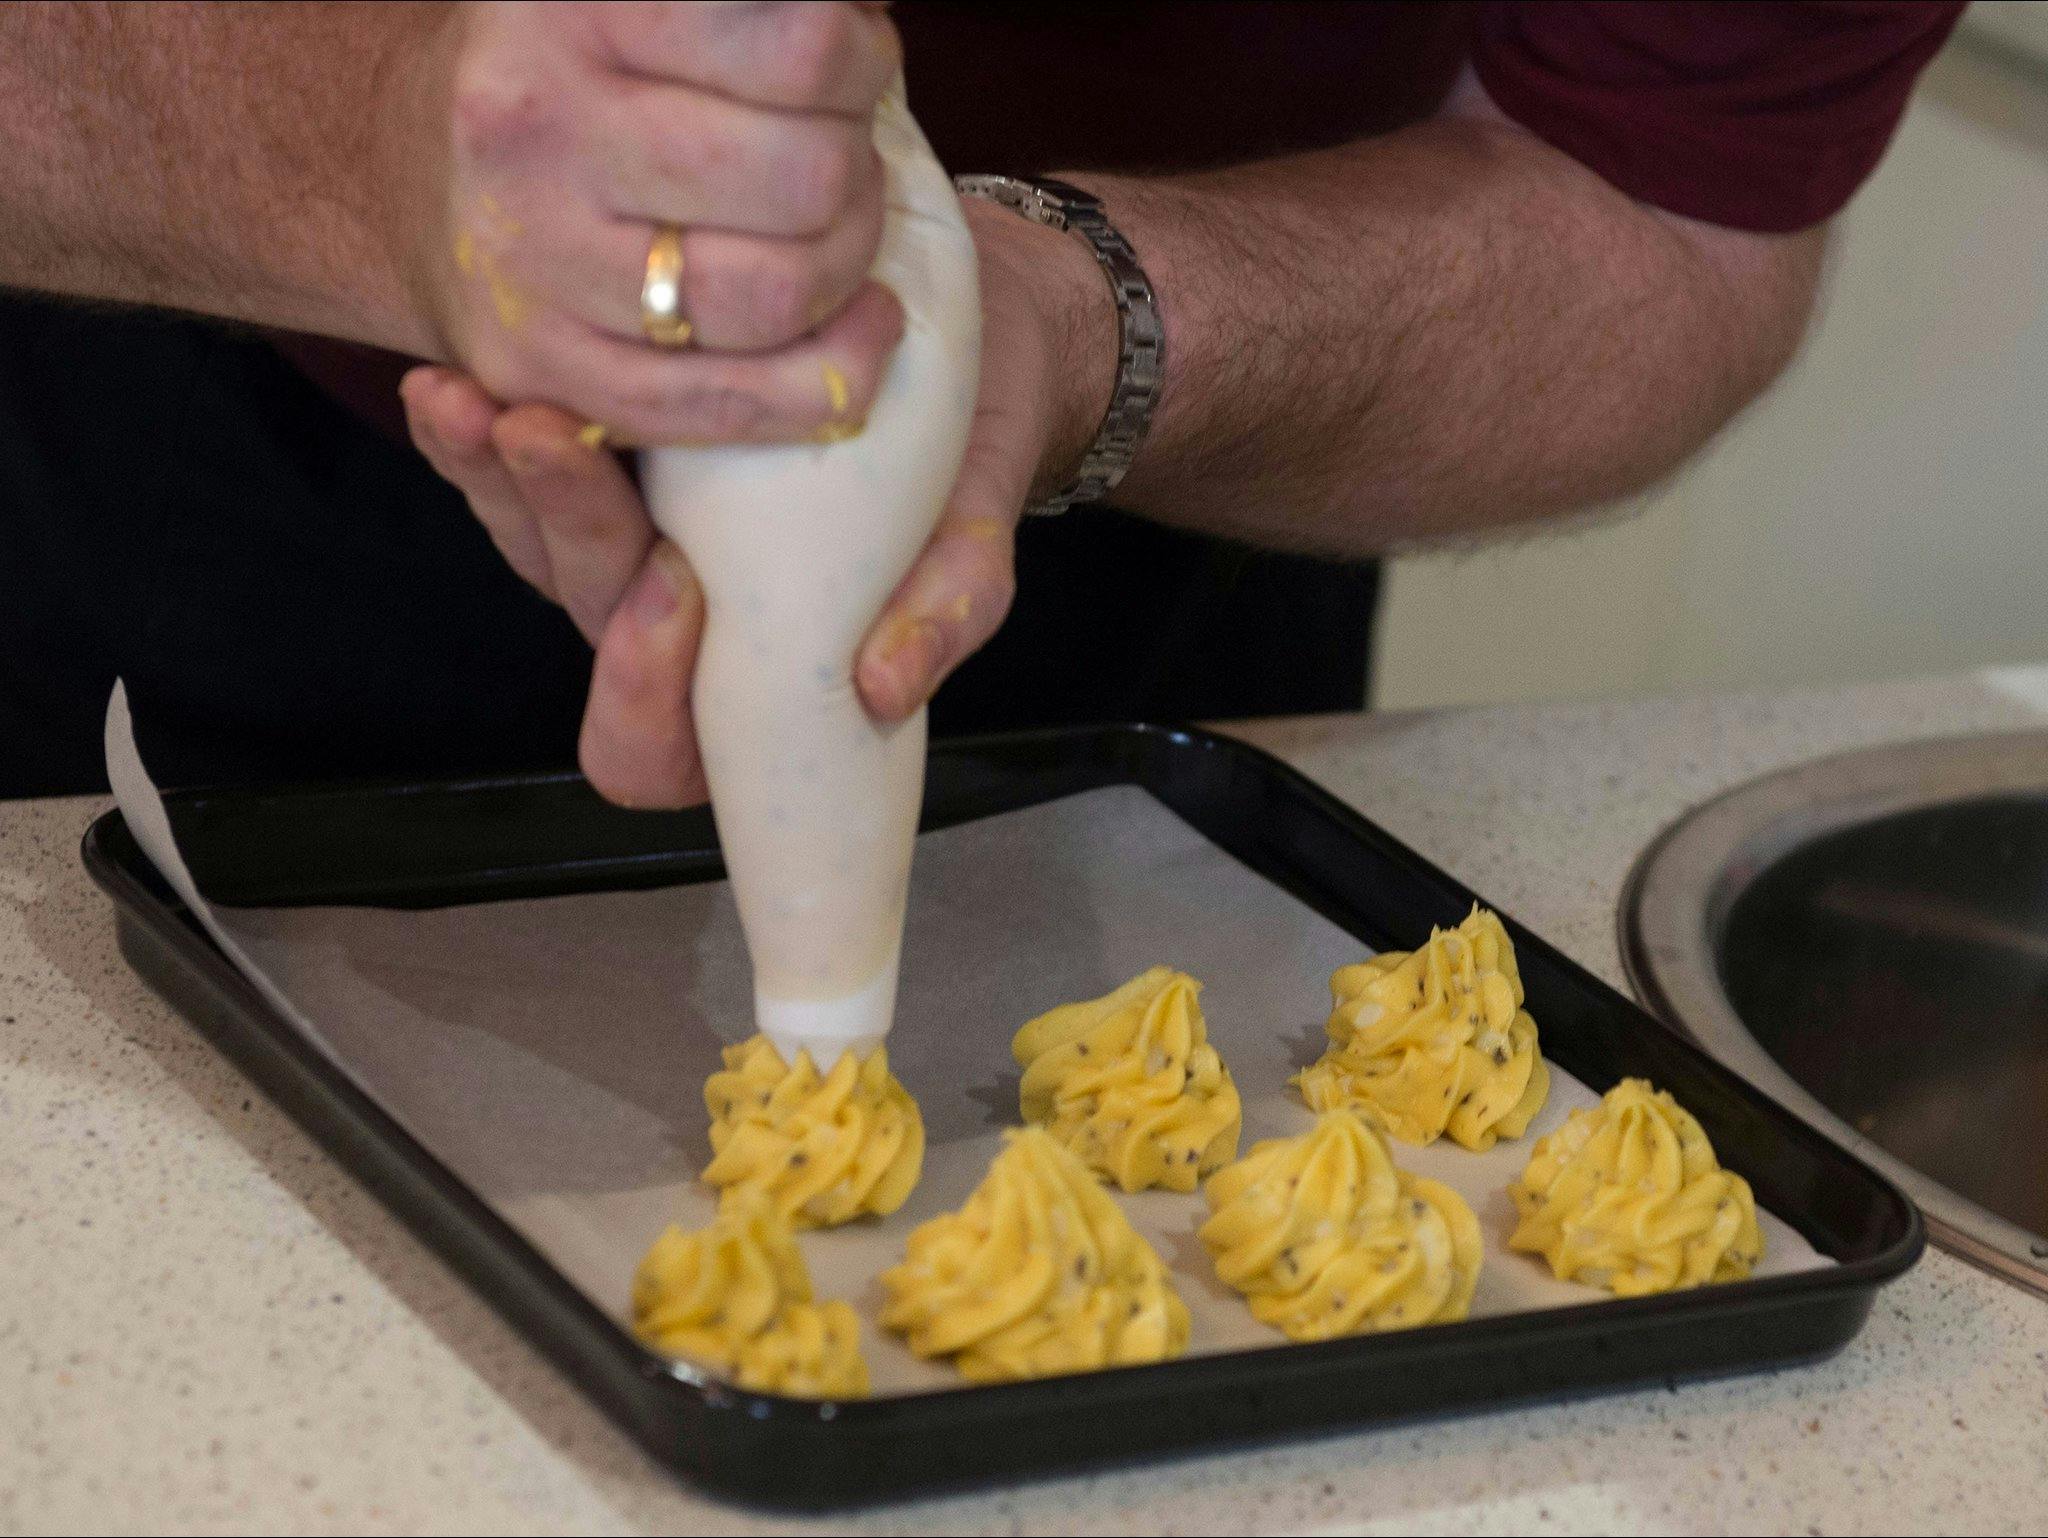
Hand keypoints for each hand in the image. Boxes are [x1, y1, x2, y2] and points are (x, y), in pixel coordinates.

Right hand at [387, 1, 903, 442]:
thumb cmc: (573, 75)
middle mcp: (539, 127)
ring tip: (837, 234)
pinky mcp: (545, 368)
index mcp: (572, 9)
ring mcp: (534, 261)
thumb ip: (759, 8)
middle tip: (839, 159)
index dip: (859, 63)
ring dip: (847, 268)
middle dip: (856, 171)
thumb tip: (868, 12)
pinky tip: (862, 328)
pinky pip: (731, 402)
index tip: (849, 67)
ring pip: (778, 298)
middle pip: (804, 179)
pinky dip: (832, 376)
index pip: (800, 49)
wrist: (417, 173)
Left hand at [403, 196, 1116, 806]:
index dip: (645, 697)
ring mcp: (626, 544)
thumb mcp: (973, 531)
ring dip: (492, 478)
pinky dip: (473, 433)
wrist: (966, 343)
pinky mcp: (600, 464)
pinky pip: (511, 470)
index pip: (660, 750)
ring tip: (474, 399)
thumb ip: (950, 607)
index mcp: (753, 681)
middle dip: (558, 526)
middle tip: (543, 435)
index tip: (679, 590)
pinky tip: (451, 374)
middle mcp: (675, 625)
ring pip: (530, 542)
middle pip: (585, 612)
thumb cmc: (965, 459)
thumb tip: (887, 687)